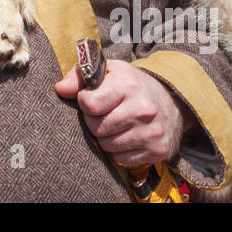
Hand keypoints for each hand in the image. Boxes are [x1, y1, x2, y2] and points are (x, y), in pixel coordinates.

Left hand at [54, 58, 190, 166]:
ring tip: (115, 125)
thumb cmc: (131, 85)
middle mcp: (143, 108)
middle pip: (97, 128)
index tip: (91, 99)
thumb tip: (59, 89)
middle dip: (94, 122)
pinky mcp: (158, 150)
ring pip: (108, 146)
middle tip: (103, 114)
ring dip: (106, 138)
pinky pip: (122, 160)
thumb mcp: (108, 71)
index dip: (85, 102)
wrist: (172, 101)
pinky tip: (127, 137)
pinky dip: (120, 151)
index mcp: (128, 85)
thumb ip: (79, 76)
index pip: (91, 104)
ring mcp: (152, 131)